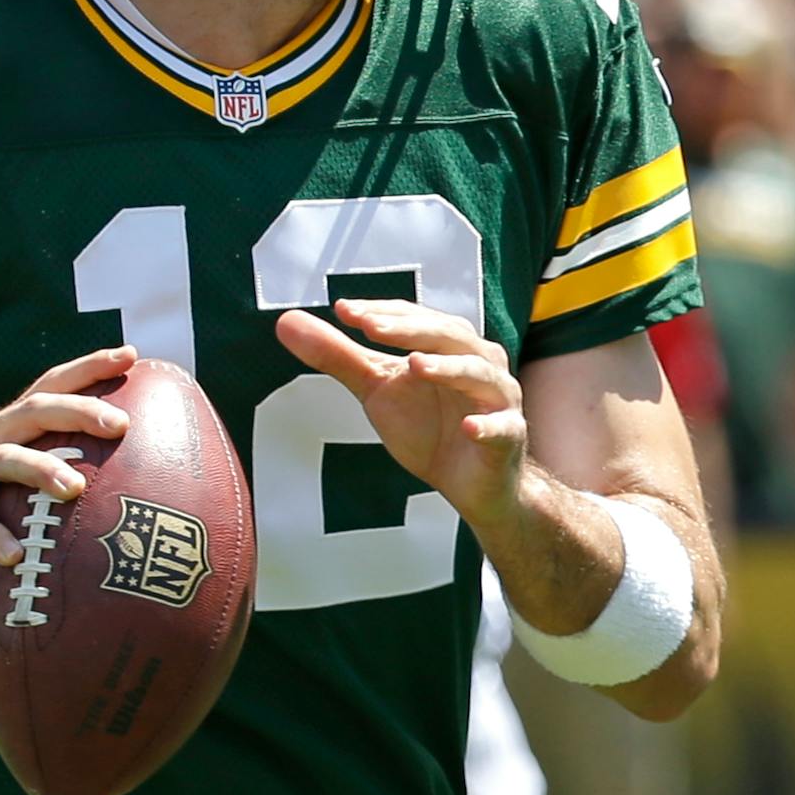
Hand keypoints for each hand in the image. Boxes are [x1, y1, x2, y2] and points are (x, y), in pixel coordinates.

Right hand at [0, 346, 134, 594]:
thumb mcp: (11, 506)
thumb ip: (49, 501)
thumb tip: (124, 516)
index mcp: (3, 432)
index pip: (49, 389)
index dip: (87, 369)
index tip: (131, 355)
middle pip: (34, 410)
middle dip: (79, 410)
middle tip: (121, 424)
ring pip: (4, 458)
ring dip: (42, 470)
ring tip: (76, 489)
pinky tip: (14, 554)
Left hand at [275, 299, 524, 528]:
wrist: (472, 484)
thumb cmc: (429, 427)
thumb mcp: (377, 390)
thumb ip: (338, 356)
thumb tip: (286, 322)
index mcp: (446, 344)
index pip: (415, 319)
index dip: (383, 313)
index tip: (344, 311)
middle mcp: (477, 362)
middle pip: (447, 335)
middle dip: (409, 329)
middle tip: (370, 326)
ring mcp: (497, 399)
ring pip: (479, 373)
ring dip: (449, 367)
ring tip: (414, 365)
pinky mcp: (508, 437)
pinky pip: (502, 428)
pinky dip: (486, 426)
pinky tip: (468, 427)